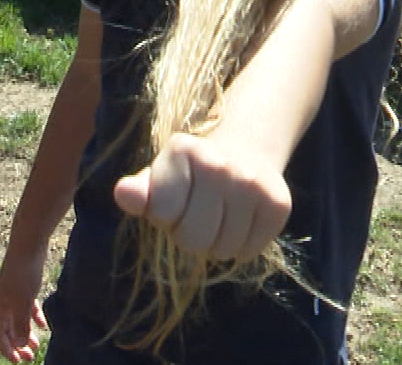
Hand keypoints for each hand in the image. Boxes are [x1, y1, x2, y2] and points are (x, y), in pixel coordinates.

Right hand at [0, 248, 48, 362]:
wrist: (28, 244)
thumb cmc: (23, 273)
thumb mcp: (23, 301)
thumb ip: (21, 324)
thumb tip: (21, 345)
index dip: (6, 349)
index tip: (17, 361)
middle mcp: (3, 302)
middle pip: (7, 329)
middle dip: (17, 345)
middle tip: (29, 358)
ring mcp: (13, 294)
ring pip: (17, 320)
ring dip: (26, 335)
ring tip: (37, 346)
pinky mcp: (24, 287)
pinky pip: (27, 309)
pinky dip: (34, 319)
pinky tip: (45, 326)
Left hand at [113, 132, 290, 261]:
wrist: (243, 152)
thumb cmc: (188, 174)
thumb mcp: (157, 178)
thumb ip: (138, 191)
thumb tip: (124, 194)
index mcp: (182, 150)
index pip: (163, 214)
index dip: (165, 218)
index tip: (174, 203)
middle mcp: (219, 164)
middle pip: (193, 239)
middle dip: (189, 237)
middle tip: (196, 216)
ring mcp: (252, 183)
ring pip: (223, 251)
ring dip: (215, 244)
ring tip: (218, 218)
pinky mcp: (278, 204)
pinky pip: (249, 252)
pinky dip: (241, 248)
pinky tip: (239, 222)